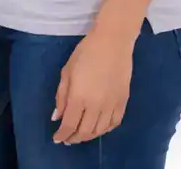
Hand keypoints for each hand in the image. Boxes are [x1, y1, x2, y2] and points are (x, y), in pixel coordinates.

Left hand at [52, 27, 133, 144]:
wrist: (113, 41)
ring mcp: (112, 105)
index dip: (62, 135)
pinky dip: (105, 129)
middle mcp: (96, 106)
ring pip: (100, 130)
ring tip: (81, 134)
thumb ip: (62, 96)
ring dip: (89, 136)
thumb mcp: (67, 71)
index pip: (69, 125)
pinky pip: (115, 123)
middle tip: (68, 139)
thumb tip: (58, 117)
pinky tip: (99, 128)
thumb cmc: (86, 52)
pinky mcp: (123, 101)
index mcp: (79, 97)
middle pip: (85, 131)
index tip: (57, 138)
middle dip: (74, 138)